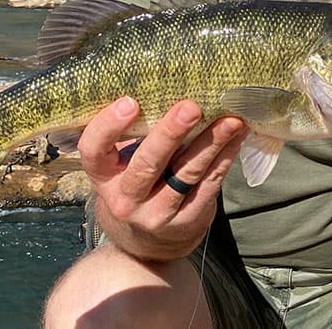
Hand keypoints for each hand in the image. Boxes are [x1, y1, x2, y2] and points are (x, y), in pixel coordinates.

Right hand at [77, 96, 246, 261]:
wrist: (148, 245)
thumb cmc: (136, 187)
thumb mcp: (122, 167)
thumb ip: (134, 136)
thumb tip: (166, 87)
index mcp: (104, 177)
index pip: (94, 151)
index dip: (108, 126)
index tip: (130, 102)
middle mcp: (126, 199)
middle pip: (147, 165)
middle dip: (170, 133)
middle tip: (191, 107)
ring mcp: (158, 212)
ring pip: (187, 173)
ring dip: (211, 143)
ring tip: (230, 120)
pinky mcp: (188, 219)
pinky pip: (210, 183)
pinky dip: (226, 157)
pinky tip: (237, 136)